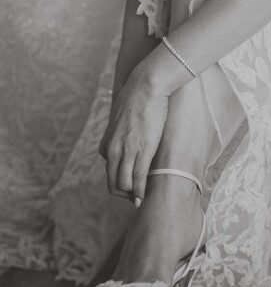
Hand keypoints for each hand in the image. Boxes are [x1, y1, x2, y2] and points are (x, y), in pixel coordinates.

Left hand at [98, 72, 169, 203]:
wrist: (146, 87)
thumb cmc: (137, 98)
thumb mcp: (121, 117)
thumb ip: (121, 130)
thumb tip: (127, 132)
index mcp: (107, 143)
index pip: (109, 171)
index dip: (119, 181)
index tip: (130, 184)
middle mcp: (113, 150)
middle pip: (112, 182)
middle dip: (123, 194)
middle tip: (135, 197)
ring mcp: (127, 151)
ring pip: (124, 184)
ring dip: (132, 195)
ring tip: (141, 199)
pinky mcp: (142, 150)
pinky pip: (138, 178)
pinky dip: (140, 192)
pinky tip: (144, 199)